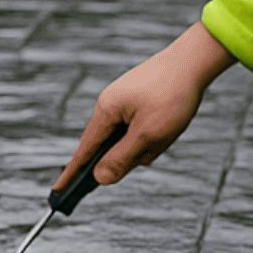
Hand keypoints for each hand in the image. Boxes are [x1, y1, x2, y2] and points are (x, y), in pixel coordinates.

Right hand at [56, 21, 236, 189]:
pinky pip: (144, 127)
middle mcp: (110, 104)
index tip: (58, 193)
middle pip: (113, 146)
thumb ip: (122, 158)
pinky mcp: (141, 99)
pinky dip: (157, 132)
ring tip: (170, 125)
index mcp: (106, 111)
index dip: (73, 174)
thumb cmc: (171, 96)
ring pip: (133, 138)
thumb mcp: (149, 134)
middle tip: (156, 142)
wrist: (195, 60)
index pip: (84, 151)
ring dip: (151, 142)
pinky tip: (172, 121)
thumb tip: (99, 178)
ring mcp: (125, 100)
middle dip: (134, 153)